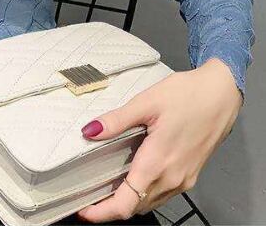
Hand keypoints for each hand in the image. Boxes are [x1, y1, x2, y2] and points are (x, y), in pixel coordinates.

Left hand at [76, 58, 242, 222]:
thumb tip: (90, 131)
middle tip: (89, 195)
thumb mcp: (146, 102)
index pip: (126, 203)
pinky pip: (163, 193)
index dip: (103, 212)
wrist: (221, 94)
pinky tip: (133, 175)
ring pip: (150, 202)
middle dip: (111, 206)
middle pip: (136, 206)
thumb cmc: (189, 95)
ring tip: (106, 187)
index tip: (85, 211)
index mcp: (158, 162)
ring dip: (128, 200)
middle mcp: (172, 177)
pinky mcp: (190, 174)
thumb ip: (117, 120)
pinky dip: (144, 193)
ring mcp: (184, 178)